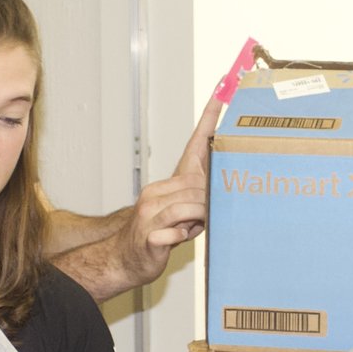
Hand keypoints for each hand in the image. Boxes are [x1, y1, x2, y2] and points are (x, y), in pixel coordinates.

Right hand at [113, 93, 217, 285]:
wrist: (125, 258)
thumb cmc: (159, 234)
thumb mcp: (183, 214)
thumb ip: (200, 198)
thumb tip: (226, 189)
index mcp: (169, 183)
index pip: (194, 145)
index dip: (209, 119)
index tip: (221, 93)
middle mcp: (157, 191)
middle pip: (198, 184)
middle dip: (208, 203)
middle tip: (206, 217)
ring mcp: (150, 211)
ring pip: (191, 205)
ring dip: (198, 221)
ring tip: (190, 230)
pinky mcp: (149, 233)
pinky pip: (176, 230)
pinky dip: (180, 237)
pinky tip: (175, 239)